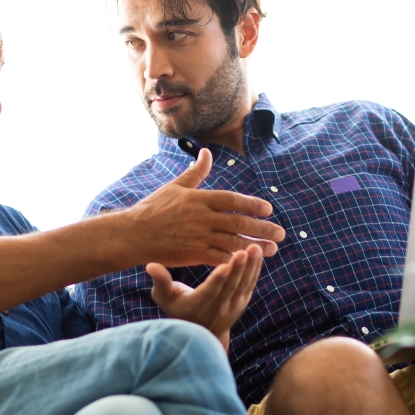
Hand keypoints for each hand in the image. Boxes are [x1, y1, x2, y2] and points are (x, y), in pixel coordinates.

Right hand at [126, 149, 284, 266]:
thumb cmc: (153, 209)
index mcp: (199, 199)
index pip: (231, 200)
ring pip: (232, 241)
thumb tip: (207, 152)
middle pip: (238, 222)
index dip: (251, 204)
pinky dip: (236, 260)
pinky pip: (219, 257)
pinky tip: (250, 262)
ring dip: (255, 246)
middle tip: (281, 232)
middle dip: (262, 228)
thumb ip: (195, 172)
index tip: (268, 209)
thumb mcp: (175, 186)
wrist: (134, 234)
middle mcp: (201, 217)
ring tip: (273, 249)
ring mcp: (197, 237)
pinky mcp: (193, 254)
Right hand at [147, 244, 263, 349]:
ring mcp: (232, 306)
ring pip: (244, 284)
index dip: (218, 280)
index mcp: (198, 305)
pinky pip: (250, 284)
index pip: (210, 292)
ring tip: (255, 247)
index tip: (224, 266)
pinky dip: (255, 269)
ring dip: (251, 266)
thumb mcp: (165, 298)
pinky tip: (258, 253)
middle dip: (239, 268)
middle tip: (245, 250)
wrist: (202, 331)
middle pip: (230, 286)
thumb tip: (151, 265)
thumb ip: (160, 282)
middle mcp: (218, 308)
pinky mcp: (242, 302)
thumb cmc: (178, 309)